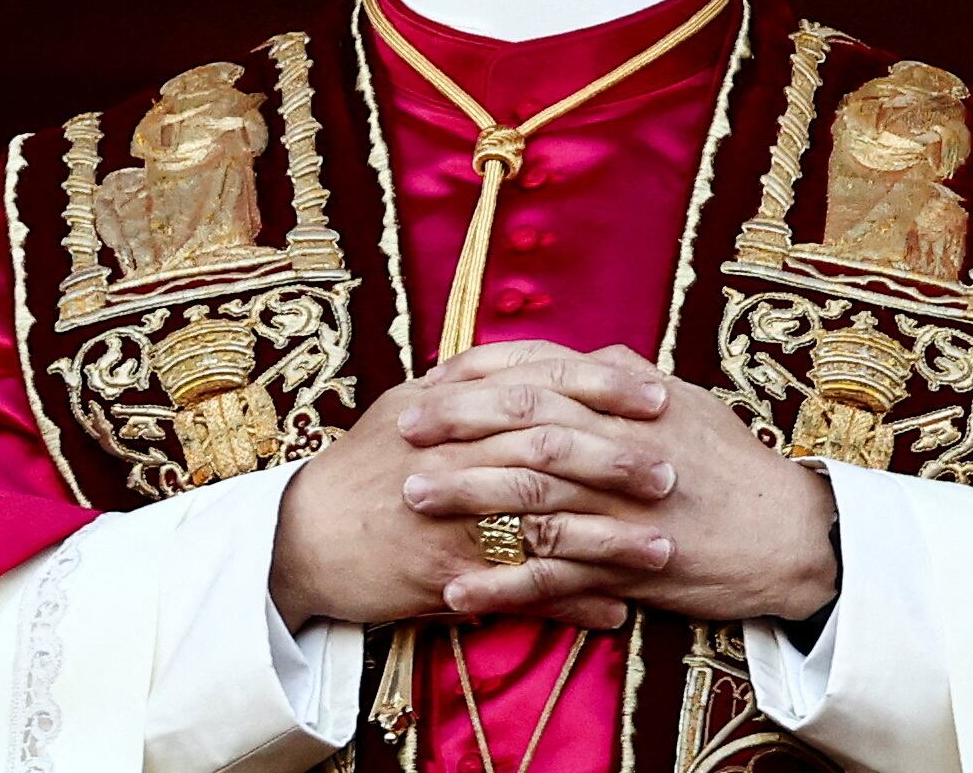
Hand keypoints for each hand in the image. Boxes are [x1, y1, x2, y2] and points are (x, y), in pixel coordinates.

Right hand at [269, 347, 677, 631]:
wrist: (299, 536)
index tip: (657, 393)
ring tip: (664, 551)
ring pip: (542, 523)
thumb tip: (528, 361)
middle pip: (547, 449)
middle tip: (673, 471)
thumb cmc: (359, 469)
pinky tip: (616, 610)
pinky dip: (570, 602)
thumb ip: (466, 384)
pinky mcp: (442, 574)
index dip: (601, 386)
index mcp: (447, 405)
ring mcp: (447, 515)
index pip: (536, 381)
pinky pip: (518, 591)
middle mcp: (450, 453)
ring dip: (609, 540)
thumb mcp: (406, 407)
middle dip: (617, 460)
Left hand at [400, 341, 838, 626]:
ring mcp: (623, 506)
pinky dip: (504, 585)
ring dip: (466, 497)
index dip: (479, 375)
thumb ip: (625, 375)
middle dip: (457, 425)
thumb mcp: (684, 400)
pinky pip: (556, 577)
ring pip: (532, 495)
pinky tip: (460, 593)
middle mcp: (621, 444)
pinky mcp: (629, 565)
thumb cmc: (732, 463)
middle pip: (525, 425)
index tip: (430, 379)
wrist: (788, 534)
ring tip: (412, 499)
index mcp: (628, 399)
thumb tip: (583, 350)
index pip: (540, 373)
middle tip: (402, 430)